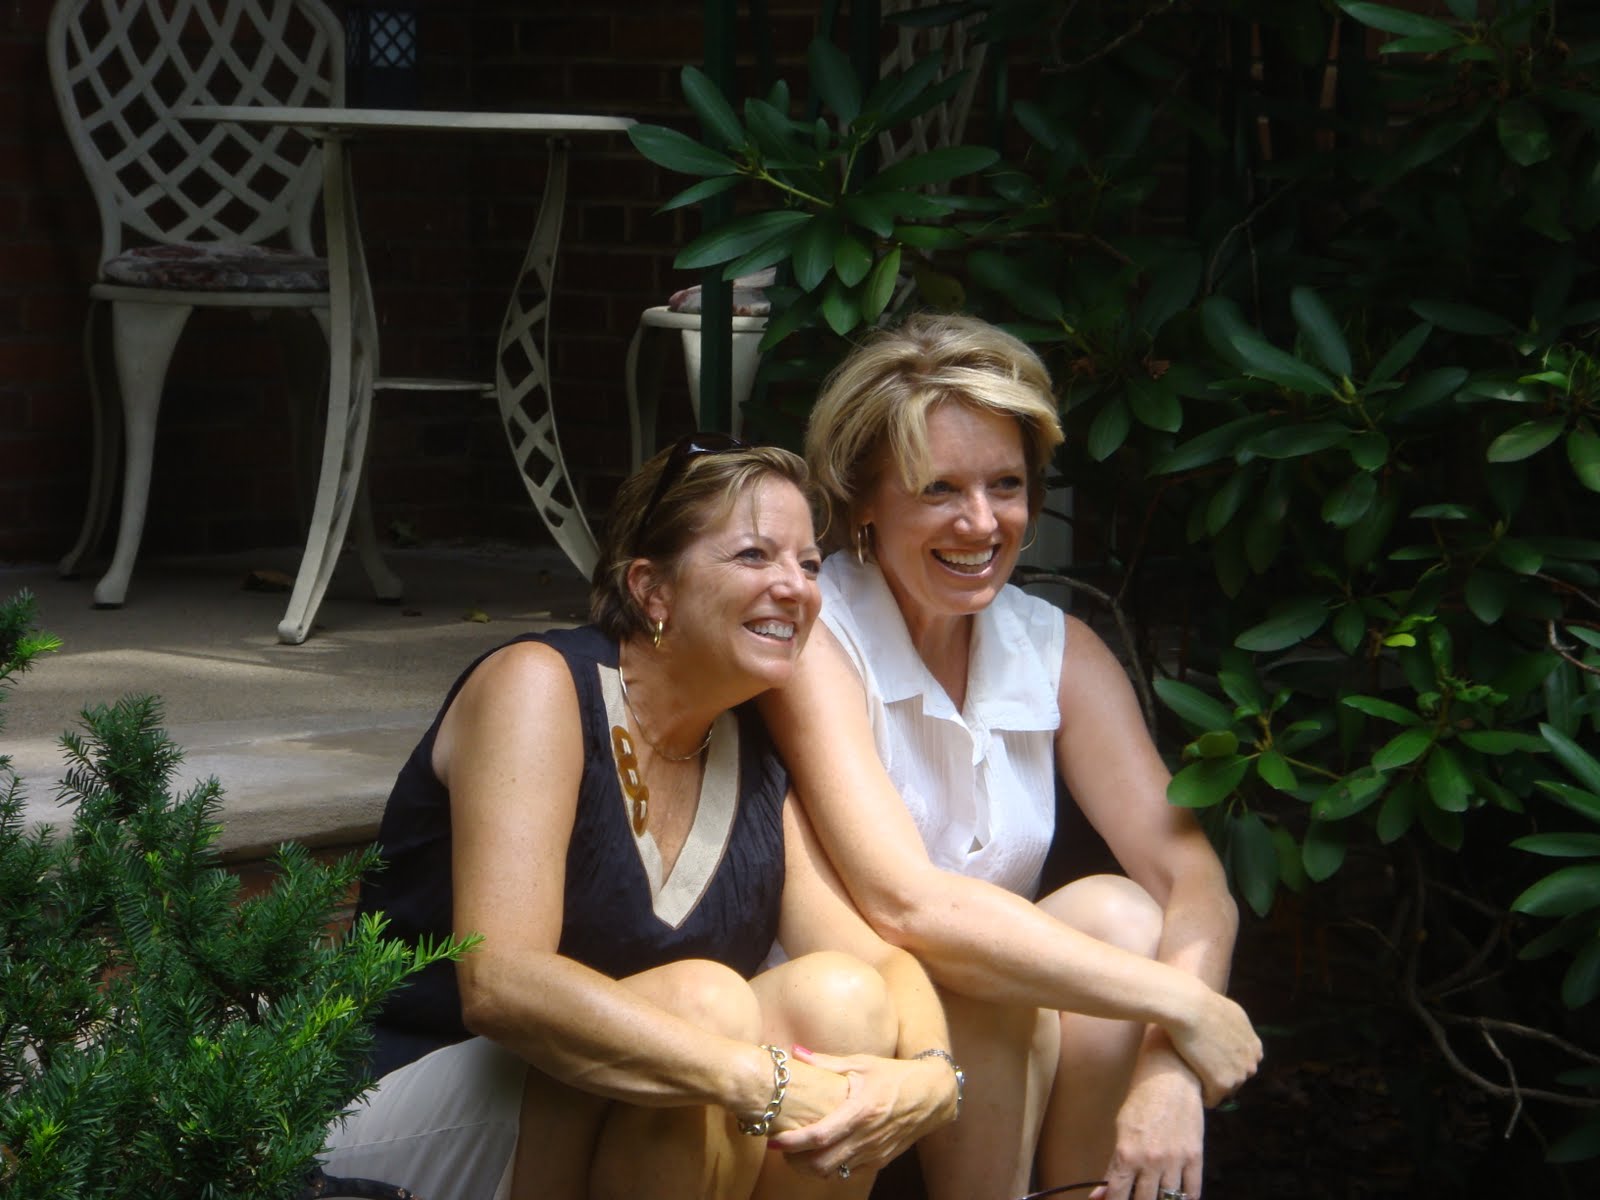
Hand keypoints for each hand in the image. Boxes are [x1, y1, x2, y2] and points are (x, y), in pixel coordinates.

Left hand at [766, 1048, 954, 1177]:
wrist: (931, 1095)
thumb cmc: (894, 1075)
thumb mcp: (861, 1063)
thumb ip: (825, 1062)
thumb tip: (794, 1052)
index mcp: (861, 1109)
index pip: (820, 1135)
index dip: (794, 1142)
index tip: (775, 1140)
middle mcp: (868, 1135)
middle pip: (822, 1163)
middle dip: (796, 1161)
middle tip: (782, 1149)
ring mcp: (875, 1151)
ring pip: (834, 1172)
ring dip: (811, 1167)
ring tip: (797, 1153)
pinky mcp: (880, 1160)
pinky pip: (849, 1172)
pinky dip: (831, 1167)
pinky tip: (822, 1153)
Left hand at [1088, 1064, 1204, 1199]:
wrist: (1171, 1077)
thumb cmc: (1141, 1100)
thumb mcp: (1120, 1129)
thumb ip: (1113, 1166)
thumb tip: (1099, 1196)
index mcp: (1127, 1153)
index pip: (1118, 1194)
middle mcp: (1151, 1161)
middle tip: (1135, 1195)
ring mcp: (1175, 1160)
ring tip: (1153, 1194)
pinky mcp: (1195, 1157)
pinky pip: (1192, 1191)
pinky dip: (1184, 1199)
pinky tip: (1176, 1197)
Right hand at [1166, 988, 1260, 1105]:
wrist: (1190, 1008)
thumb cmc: (1203, 1004)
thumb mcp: (1233, 1014)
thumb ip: (1238, 1030)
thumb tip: (1233, 1035)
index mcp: (1255, 1047)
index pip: (1243, 1064)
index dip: (1225, 1062)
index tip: (1209, 1057)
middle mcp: (1251, 1063)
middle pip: (1236, 1079)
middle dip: (1220, 1075)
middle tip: (1199, 1066)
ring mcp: (1239, 1075)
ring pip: (1224, 1090)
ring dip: (1211, 1085)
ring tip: (1193, 1075)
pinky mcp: (1222, 1085)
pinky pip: (1212, 1099)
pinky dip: (1202, 1095)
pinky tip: (1191, 1085)